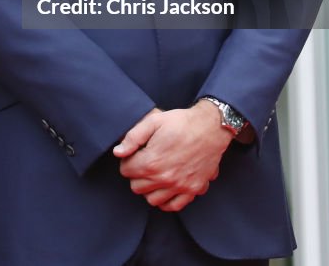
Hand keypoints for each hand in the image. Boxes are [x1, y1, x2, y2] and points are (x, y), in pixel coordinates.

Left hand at [113, 101, 230, 210]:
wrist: (210, 127)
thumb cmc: (181, 122)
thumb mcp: (153, 121)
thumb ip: (132, 137)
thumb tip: (118, 152)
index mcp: (152, 162)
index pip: (126, 171)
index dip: (127, 161)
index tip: (135, 154)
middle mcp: (165, 178)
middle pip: (137, 187)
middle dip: (136, 175)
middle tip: (144, 163)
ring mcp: (180, 186)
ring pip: (152, 200)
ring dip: (150, 189)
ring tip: (154, 175)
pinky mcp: (193, 189)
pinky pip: (174, 206)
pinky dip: (167, 201)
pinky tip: (166, 188)